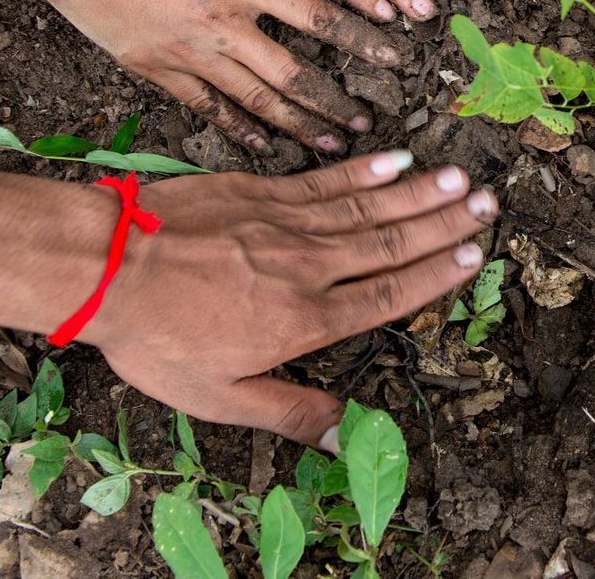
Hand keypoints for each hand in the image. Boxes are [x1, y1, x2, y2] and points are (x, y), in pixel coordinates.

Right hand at [36, 0, 401, 154]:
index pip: (316, 13)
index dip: (359, 36)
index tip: (393, 52)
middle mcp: (221, 20)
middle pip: (292, 71)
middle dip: (335, 100)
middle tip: (369, 120)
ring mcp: (188, 50)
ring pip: (255, 98)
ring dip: (297, 122)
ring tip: (332, 142)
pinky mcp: (157, 68)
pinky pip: (206, 104)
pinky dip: (237, 125)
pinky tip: (261, 141)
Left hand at [91, 151, 495, 444]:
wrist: (105, 266)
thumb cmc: (156, 337)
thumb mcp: (218, 397)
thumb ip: (287, 410)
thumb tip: (340, 435)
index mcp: (305, 319)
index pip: (388, 294)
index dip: (436, 275)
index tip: (474, 255)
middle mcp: (308, 266)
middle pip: (391, 243)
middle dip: (445, 225)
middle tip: (489, 204)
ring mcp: (286, 223)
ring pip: (367, 207)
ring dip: (419, 192)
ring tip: (462, 176)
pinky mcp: (261, 192)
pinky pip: (326, 180)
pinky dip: (365, 170)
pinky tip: (396, 159)